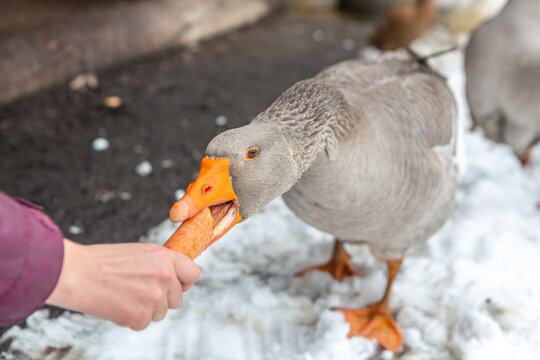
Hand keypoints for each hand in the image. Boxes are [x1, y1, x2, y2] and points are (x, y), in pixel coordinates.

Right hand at [46, 239, 199, 329]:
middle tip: (139, 291)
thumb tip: (174, 277)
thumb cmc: (103, 261)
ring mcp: (154, 298)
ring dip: (146, 310)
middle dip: (162, 299)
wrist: (76, 273)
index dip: (183, 282)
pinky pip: (144, 324)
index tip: (174, 285)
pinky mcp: (141, 316)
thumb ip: (161, 264)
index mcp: (166, 258)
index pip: (193, 274)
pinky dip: (131, 319)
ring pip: (161, 313)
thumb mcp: (140, 252)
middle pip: (177, 299)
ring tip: (124, 295)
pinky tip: (116, 305)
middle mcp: (165, 277)